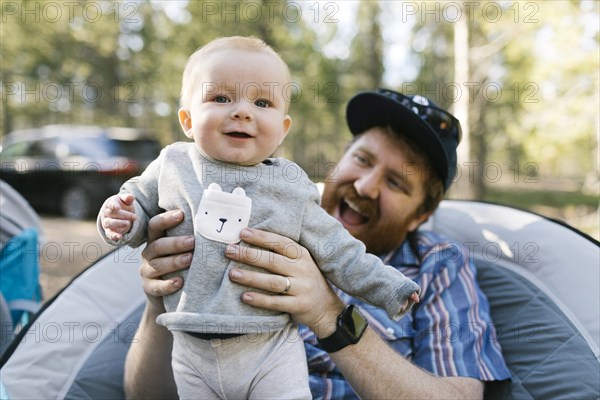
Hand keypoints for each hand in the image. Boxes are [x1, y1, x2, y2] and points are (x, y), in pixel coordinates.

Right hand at [100, 193, 136, 240]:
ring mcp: (106, 222)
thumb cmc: (122, 205)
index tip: (118, 207)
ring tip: (128, 224)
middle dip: (124, 215)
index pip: (110, 204)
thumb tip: (131, 197)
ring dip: (118, 224)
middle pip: (112, 214)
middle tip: (135, 217)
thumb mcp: (125, 200)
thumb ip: (127, 198)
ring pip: (109, 223)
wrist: (120, 213)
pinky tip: (119, 237)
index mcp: (109, 204)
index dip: (113, 206)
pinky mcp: (109, 231)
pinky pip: (109, 234)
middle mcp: (106, 213)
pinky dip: (113, 236)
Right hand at [139, 209, 194, 312]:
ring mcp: (147, 272)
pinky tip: (180, 282)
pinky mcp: (149, 288)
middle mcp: (149, 254)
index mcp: (156, 240)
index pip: (155, 226)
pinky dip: (168, 285)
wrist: (172, 296)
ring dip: (175, 261)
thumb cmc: (182, 266)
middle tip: (193, 241)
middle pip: (158, 245)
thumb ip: (191, 238)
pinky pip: (157, 287)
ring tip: (190, 259)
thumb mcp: (183, 250)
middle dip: (176, 243)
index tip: (181, 214)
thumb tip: (215, 223)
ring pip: (157, 265)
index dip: (166, 219)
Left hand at [225, 228, 344, 337]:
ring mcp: (302, 288)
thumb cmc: (305, 280)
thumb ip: (282, 254)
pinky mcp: (299, 305)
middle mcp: (303, 269)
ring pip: (272, 282)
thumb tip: (250, 240)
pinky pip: (276, 302)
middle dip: (249, 255)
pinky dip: (260, 300)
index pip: (280, 242)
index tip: (243, 233)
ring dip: (251, 277)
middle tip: (229, 251)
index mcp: (302, 255)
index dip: (262, 237)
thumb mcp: (301, 263)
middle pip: (273, 260)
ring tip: (232, 274)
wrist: (326, 308)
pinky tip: (245, 297)